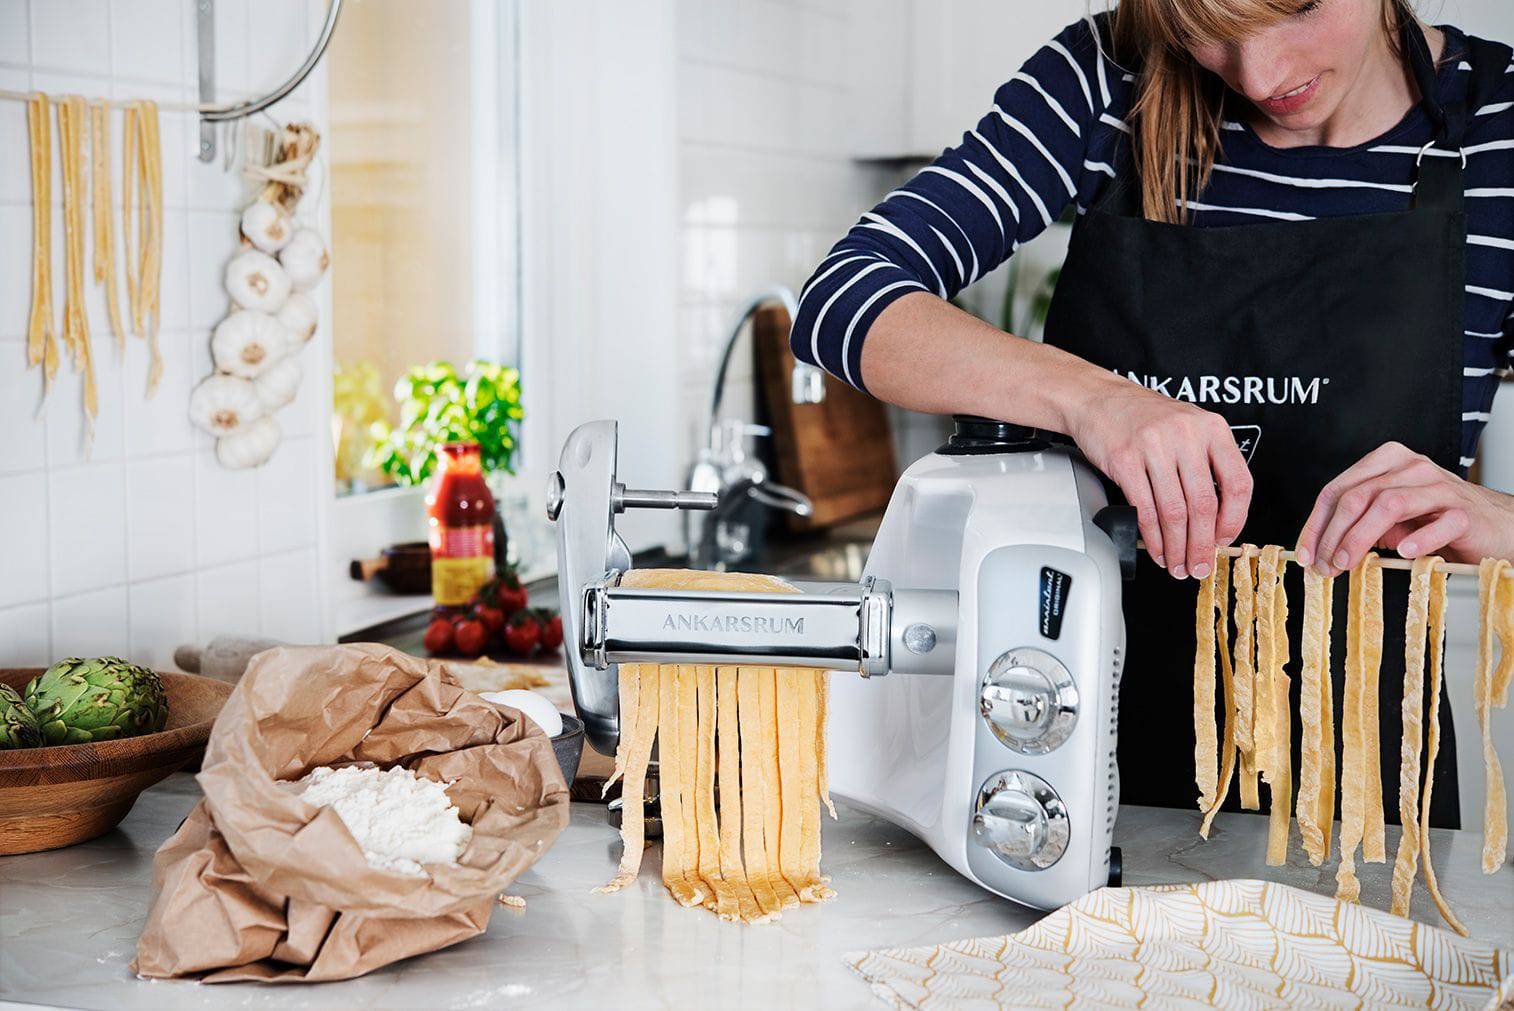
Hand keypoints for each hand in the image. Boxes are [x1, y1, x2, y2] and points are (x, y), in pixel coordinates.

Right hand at [1067, 375, 1252, 579]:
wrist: (1098, 399)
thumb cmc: (1144, 417)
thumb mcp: (1188, 428)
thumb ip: (1207, 463)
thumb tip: (1217, 518)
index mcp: (1212, 428)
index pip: (1238, 483)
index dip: (1234, 520)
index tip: (1224, 539)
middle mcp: (1186, 435)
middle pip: (1204, 505)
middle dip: (1202, 544)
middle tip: (1199, 564)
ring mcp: (1154, 447)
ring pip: (1174, 512)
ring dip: (1176, 546)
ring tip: (1176, 563)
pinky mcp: (1125, 460)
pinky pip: (1144, 509)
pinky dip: (1152, 536)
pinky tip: (1156, 547)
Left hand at [1295, 441, 1513, 574]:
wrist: (1494, 527)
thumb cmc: (1437, 521)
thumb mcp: (1390, 519)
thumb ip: (1358, 523)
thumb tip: (1321, 549)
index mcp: (1388, 462)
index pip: (1338, 489)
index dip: (1316, 523)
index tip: (1305, 553)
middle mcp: (1412, 468)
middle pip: (1359, 496)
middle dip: (1334, 534)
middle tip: (1324, 566)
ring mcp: (1440, 487)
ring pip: (1390, 504)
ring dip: (1361, 537)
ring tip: (1347, 564)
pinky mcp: (1466, 512)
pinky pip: (1440, 523)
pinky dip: (1419, 538)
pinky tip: (1404, 553)